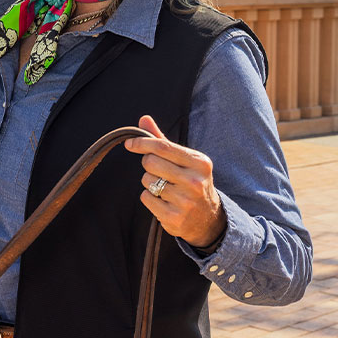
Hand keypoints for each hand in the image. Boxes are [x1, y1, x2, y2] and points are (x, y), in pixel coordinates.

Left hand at [124, 115, 225, 248]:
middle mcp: (195, 181)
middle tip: (158, 171)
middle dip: (148, 165)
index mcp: (199, 162)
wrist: (208, 219)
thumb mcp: (185, 160)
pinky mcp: (175, 217)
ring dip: (150, 183)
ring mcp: (186, 201)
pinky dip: (149, 198)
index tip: (129, 144)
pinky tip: (164, 201)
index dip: (142, 143)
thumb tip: (144, 119)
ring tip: (165, 188)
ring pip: (147, 181)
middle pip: (150, 163)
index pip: (162, 146)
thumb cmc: (191, 182)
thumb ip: (163, 140)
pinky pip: (146, 198)